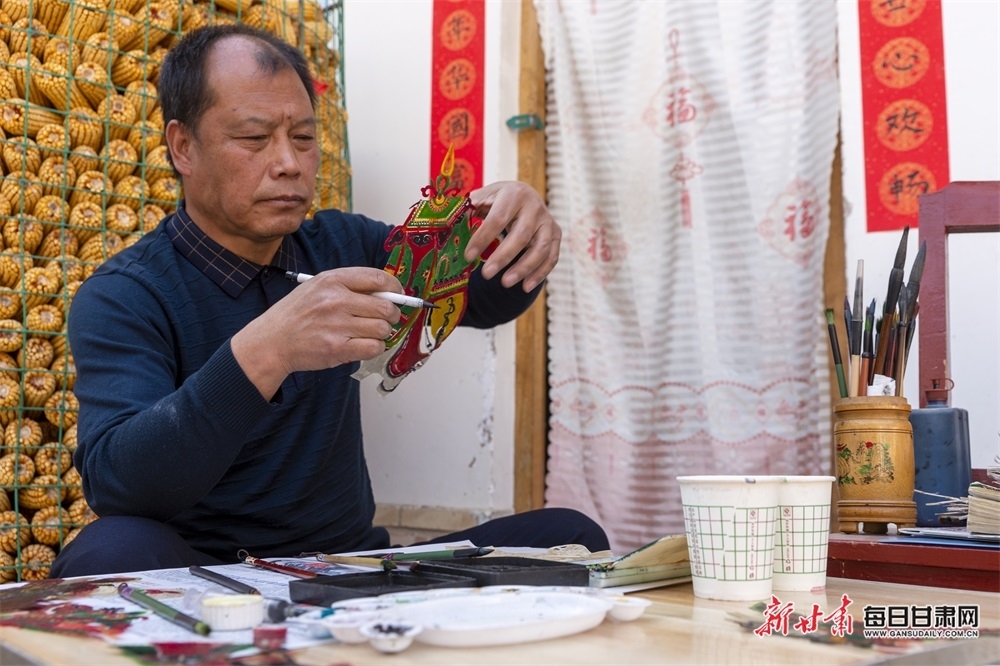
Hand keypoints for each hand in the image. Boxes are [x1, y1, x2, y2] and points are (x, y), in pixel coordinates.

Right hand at [231, 267, 402, 398]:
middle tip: (386, 318)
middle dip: (392, 314)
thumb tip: (386, 293)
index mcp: (332, 280)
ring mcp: (337, 325)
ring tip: (368, 333)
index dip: (394, 287)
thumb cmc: (296, 315)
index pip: (377, 278)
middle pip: (385, 306)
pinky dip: (374, 348)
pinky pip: (373, 347)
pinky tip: (363, 345)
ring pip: (382, 329)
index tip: (397, 294)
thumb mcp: (317, 288)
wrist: (271, 341)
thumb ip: (349, 286)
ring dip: (381, 333)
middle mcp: (335, 300)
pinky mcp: (337, 349)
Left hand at [464, 181, 560, 291]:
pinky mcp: (556, 235)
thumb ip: (466, 209)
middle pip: (521, 235)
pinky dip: (540, 273)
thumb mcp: (482, 198)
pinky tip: (525, 287)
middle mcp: (534, 206)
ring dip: (523, 268)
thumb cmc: (497, 201)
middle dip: (503, 257)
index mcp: (513, 194)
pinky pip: (551, 257)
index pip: (497, 219)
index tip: (467, 256)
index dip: (482, 238)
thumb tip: (441, 223)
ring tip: (505, 283)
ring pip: (540, 248)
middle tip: (486, 274)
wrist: (524, 196)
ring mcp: (548, 222)